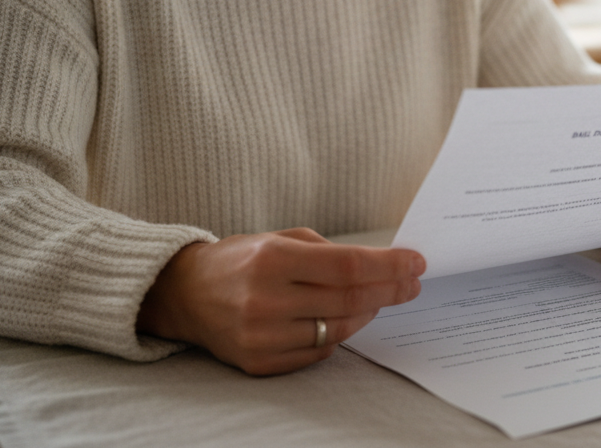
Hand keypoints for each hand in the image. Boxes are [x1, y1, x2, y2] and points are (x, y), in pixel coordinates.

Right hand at [137, 228, 425, 375]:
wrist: (184, 295)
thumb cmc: (241, 260)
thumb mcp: (280, 239)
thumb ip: (329, 252)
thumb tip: (383, 266)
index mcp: (272, 259)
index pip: (348, 266)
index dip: (389, 266)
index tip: (416, 263)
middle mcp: (265, 299)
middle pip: (349, 299)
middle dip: (390, 290)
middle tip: (412, 283)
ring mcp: (261, 336)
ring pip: (338, 330)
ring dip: (367, 313)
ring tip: (378, 298)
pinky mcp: (258, 362)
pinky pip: (317, 353)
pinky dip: (337, 335)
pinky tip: (344, 318)